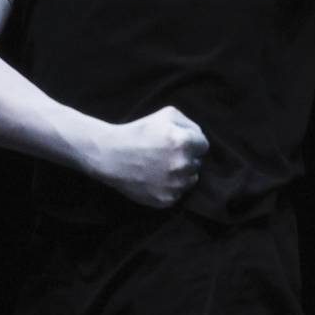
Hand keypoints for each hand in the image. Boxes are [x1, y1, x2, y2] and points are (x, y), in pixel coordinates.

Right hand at [88, 106, 208, 207]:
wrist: (110, 156)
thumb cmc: (139, 132)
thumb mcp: (167, 114)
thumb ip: (190, 124)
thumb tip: (200, 139)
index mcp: (184, 141)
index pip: (204, 146)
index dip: (192, 143)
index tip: (179, 143)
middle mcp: (182, 164)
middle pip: (197, 163)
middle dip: (187, 158)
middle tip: (167, 155)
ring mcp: (174, 185)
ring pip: (190, 180)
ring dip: (182, 174)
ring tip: (162, 167)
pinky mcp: (165, 200)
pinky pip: (178, 193)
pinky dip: (171, 187)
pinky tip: (157, 178)